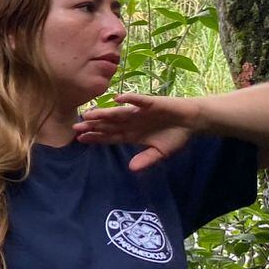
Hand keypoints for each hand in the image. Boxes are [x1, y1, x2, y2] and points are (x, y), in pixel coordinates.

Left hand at [75, 93, 202, 170]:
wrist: (192, 122)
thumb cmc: (174, 136)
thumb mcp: (160, 153)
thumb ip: (146, 160)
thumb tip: (132, 169)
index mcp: (132, 134)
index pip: (110, 136)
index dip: (96, 138)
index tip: (80, 139)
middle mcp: (132, 122)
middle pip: (109, 125)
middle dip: (93, 126)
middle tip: (75, 127)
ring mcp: (140, 112)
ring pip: (118, 113)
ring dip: (104, 113)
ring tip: (89, 115)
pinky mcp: (152, 103)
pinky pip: (139, 101)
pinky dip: (129, 100)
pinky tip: (117, 99)